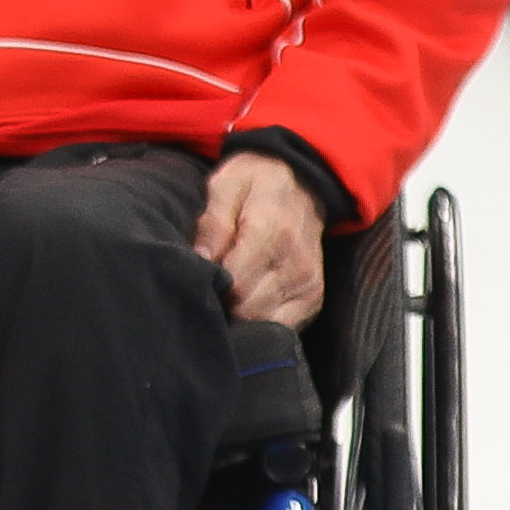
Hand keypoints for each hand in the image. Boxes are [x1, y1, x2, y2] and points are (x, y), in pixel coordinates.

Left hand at [199, 151, 327, 327]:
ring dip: (239, 316)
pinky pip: (284, 326)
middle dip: (221, 304)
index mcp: (270, 233)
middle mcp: (295, 262)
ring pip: (263, 322)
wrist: (303, 183)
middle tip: (206, 289)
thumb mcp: (226, 186)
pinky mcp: (313, 297)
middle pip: (246, 308)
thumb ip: (213, 223)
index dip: (209, 288)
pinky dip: (261, 321)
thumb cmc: (255, 184)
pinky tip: (245, 303)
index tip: (195, 280)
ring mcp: (308, 283)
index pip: (234, 283)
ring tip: (225, 295)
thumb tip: (201, 259)